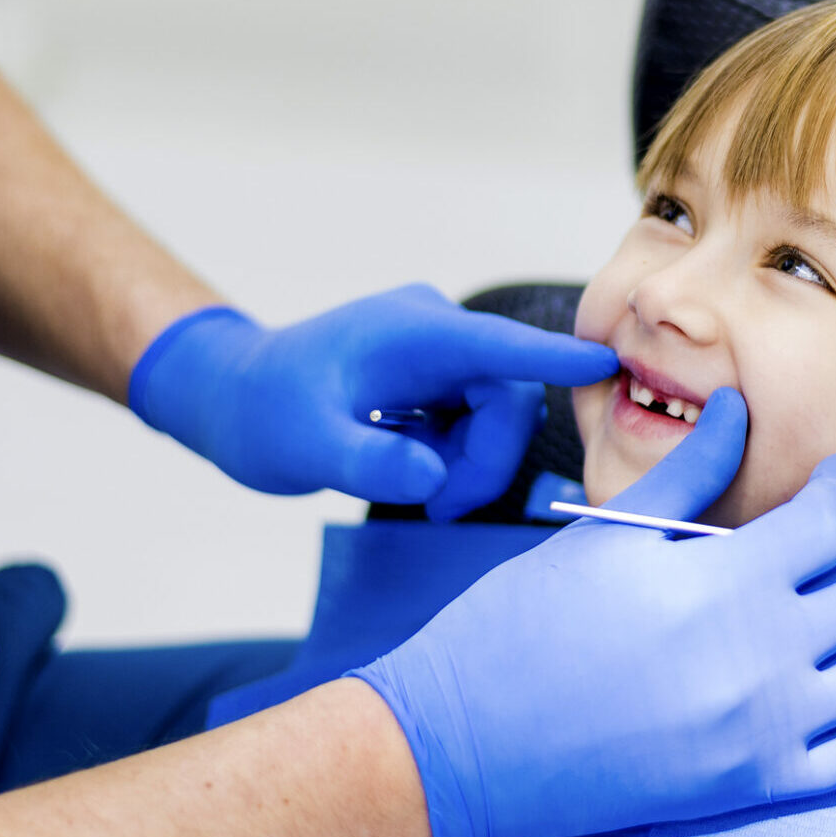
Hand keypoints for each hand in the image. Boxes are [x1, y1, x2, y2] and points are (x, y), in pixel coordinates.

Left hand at [129, 284, 616, 516]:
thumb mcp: (305, 447)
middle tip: (436, 505)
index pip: (495, 347)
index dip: (550, 359)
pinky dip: (456, 454)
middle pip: (506, 396)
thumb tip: (433, 477)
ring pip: (496, 413)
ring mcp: (439, 352)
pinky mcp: (438, 375)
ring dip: (470, 461)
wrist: (232, 396)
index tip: (603, 364)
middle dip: (484, 459)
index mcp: (409, 333)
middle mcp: (435, 331)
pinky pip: (476, 419)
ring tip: (414, 487)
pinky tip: (410, 464)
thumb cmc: (261, 412)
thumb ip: (370, 462)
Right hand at [351, 390, 835, 836]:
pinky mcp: (753, 786)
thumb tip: (738, 407)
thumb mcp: (606, 536)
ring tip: (820, 614)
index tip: (828, 478)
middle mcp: (758, 658)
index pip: (826, 522)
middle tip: (803, 550)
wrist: (466, 740)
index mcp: (721, 583)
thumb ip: (689, 472)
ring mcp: (761, 730)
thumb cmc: (521, 627)